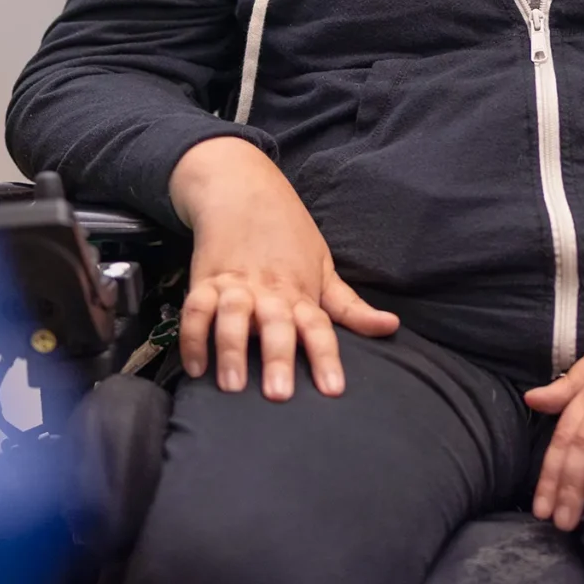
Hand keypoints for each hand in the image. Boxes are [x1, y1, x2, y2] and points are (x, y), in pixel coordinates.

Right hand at [170, 135, 398, 399]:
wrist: (241, 188)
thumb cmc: (289, 235)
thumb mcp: (324, 266)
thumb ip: (351, 306)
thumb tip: (392, 326)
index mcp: (301, 290)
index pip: (319, 325)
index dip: (326, 356)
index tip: (332, 390)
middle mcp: (270, 289)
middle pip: (277, 323)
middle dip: (278, 357)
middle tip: (278, 394)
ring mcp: (235, 283)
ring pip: (233, 315)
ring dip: (230, 348)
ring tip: (231, 385)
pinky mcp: (204, 279)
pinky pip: (195, 309)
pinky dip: (191, 336)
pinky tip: (194, 367)